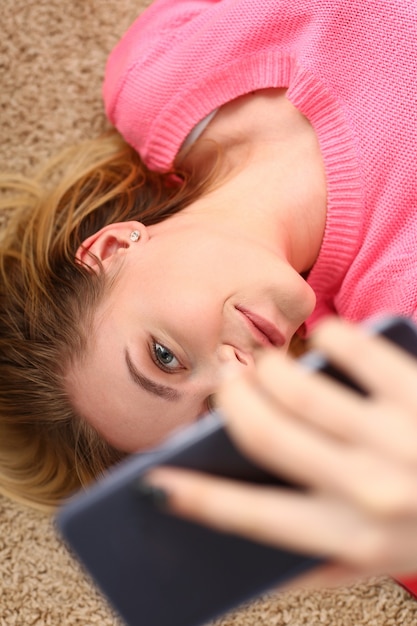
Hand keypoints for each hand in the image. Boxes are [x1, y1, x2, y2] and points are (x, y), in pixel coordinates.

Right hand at [147, 318, 416, 585]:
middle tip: (225, 387)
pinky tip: (327, 338)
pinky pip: (353, 348)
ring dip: (268, 368)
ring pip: (295, 386)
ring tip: (268, 365)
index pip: (249, 517)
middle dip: (227, 403)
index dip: (194, 497)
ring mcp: (396, 438)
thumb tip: (244, 558)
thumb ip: (317, 564)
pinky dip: (330, 336)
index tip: (156, 483)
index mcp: (351, 540)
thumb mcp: (380, 562)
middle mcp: (369, 492)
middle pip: (261, 433)